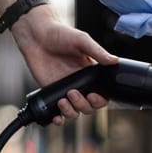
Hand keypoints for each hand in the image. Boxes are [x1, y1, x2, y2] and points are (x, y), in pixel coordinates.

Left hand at [11, 7, 118, 124]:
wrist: (36, 35)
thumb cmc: (59, 33)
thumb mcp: (81, 40)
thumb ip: (98, 52)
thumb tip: (115, 61)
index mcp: (90, 73)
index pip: (101, 94)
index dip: (99, 100)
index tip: (93, 95)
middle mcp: (79, 83)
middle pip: (88, 106)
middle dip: (83, 105)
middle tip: (73, 93)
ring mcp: (64, 89)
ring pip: (74, 111)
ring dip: (71, 111)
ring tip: (63, 100)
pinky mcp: (50, 93)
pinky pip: (57, 112)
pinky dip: (58, 119)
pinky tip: (57, 116)